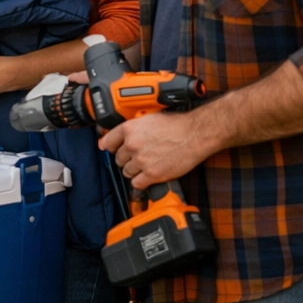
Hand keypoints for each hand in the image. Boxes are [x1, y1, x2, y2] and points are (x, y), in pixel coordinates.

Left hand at [99, 111, 215, 188]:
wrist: (194, 135)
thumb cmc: (176, 125)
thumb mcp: (148, 119)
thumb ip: (133, 128)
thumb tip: (123, 136)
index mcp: (129, 129)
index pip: (108, 142)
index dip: (110, 147)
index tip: (112, 150)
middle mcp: (132, 144)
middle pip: (119, 159)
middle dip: (127, 159)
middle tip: (139, 157)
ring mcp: (141, 160)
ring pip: (127, 172)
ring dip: (135, 171)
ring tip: (146, 166)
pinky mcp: (152, 174)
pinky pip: (136, 183)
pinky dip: (141, 182)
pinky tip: (148, 176)